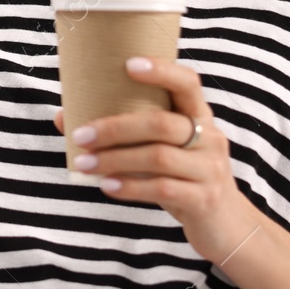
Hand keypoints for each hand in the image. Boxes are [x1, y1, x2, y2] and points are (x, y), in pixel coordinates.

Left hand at [51, 55, 262, 264]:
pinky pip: (163, 189)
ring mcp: (210, 169)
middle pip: (161, 123)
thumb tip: (64, 116)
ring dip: (114, 159)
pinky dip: (130, 186)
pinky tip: (107, 186)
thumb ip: (123, 134)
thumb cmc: (181, 177)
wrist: (225, 224)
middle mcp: (209, 137)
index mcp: (198, 116)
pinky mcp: (204, 199)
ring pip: (158, 156)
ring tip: (84, 164)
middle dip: (115, 128)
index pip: (187, 83)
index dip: (161, 70)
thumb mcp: (161, 150)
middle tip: (80, 136)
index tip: (128, 64)